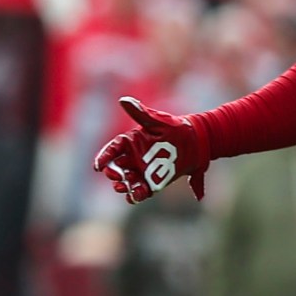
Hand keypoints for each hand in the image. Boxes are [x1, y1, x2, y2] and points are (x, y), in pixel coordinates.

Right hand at [92, 95, 209, 202]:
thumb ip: (140, 113)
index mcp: (132, 141)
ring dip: (122, 185)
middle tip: (117, 175)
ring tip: (125, 185)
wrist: (197, 143)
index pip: (112, 150)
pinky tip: (136, 194)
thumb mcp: (158, 121)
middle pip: (116, 168)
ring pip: (126, 181)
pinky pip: (140, 192)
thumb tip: (123, 100)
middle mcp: (134, 157)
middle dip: (113, 173)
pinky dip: (135, 195)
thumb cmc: (176, 128)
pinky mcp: (153, 183)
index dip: (103, 157)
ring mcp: (143, 171)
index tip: (98, 166)